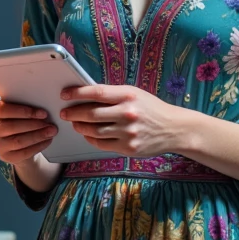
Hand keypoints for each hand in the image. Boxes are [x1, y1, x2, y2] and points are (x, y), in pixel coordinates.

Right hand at [0, 99, 57, 162]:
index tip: (43, 113)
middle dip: (34, 125)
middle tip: (50, 124)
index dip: (24, 112)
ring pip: (18, 141)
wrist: (16, 138)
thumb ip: (25, 103)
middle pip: (12, 127)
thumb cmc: (19, 117)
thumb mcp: (19, 108)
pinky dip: (37, 147)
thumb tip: (42, 105)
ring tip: (51, 132)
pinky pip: (23, 153)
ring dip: (38, 136)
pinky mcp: (5, 156)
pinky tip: (47, 141)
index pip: (4, 110)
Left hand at [59, 83, 181, 156]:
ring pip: (94, 130)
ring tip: (75, 123)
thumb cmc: (151, 109)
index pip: (96, 92)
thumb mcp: (135, 95)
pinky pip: (101, 143)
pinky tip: (87, 134)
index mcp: (128, 96)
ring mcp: (127, 132)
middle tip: (65, 113)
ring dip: (80, 127)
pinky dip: (90, 138)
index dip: (77, 93)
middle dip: (73, 113)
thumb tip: (86, 96)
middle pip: (91, 114)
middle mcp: (127, 113)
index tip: (65, 95)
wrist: (173, 129)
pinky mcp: (128, 147)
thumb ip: (113, 95)